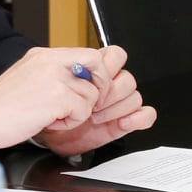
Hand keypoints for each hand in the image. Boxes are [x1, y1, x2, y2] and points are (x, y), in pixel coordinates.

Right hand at [0, 46, 102, 153]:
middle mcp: (51, 61)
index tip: (87, 90)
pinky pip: (82, 111)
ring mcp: (54, 77)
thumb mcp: (28, 76)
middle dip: (98, 87)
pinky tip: (50, 122)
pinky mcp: (57, 97)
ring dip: (78, 111)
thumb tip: (80, 79)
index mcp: (44, 55)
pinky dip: (70, 122)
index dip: (95, 74)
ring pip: (92, 94)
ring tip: (54, 115)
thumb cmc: (0, 105)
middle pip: (98, 65)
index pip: (88, 54)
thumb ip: (53, 73)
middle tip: (84, 103)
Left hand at [35, 45, 156, 157]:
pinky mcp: (124, 122)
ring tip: (96, 118)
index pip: (116, 55)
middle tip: (92, 104)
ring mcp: (117, 104)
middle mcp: (108, 86)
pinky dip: (139, 118)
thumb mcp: (51, 83)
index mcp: (94, 70)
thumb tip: (84, 71)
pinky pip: (146, 114)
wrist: (44, 137)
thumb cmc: (46, 109)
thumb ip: (68, 69)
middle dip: (110, 92)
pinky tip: (121, 123)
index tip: (87, 84)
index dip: (105, 69)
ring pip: (135, 96)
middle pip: (127, 77)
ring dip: (116, 108)